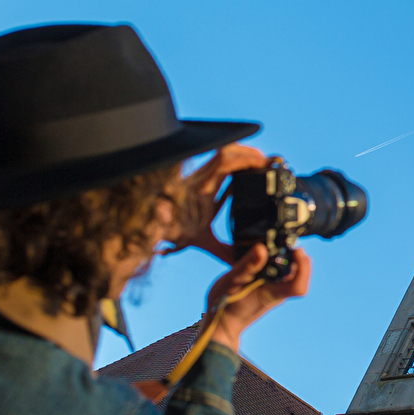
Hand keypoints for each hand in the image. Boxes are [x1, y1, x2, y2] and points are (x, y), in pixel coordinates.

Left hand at [169, 144, 268, 262]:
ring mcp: (197, 175)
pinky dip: (230, 163)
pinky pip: (215, 163)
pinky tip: (240, 171)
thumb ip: (221, 250)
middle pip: (225, 152)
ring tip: (256, 161)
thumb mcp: (201, 240)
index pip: (224, 163)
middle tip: (264, 160)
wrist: (149, 224)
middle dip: (247, 153)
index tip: (262, 161)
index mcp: (203, 189)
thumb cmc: (173, 231)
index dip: (245, 158)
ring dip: (239, 155)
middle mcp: (199, 178)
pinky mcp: (196, 177)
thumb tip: (239, 262)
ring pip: (219, 154)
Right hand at [206, 243, 310, 351]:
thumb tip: (262, 248)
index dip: (303, 267)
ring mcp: (275, 291)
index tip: (296, 249)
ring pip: (291, 273)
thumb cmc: (224, 305)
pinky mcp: (269, 288)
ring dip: (289, 257)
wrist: (222, 324)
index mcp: (272, 294)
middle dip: (298, 257)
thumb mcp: (231, 282)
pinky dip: (278, 261)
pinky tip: (267, 253)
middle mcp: (278, 293)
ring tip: (277, 244)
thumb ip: (247, 266)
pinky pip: (281, 273)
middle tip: (287, 241)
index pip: (298, 286)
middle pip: (299, 276)